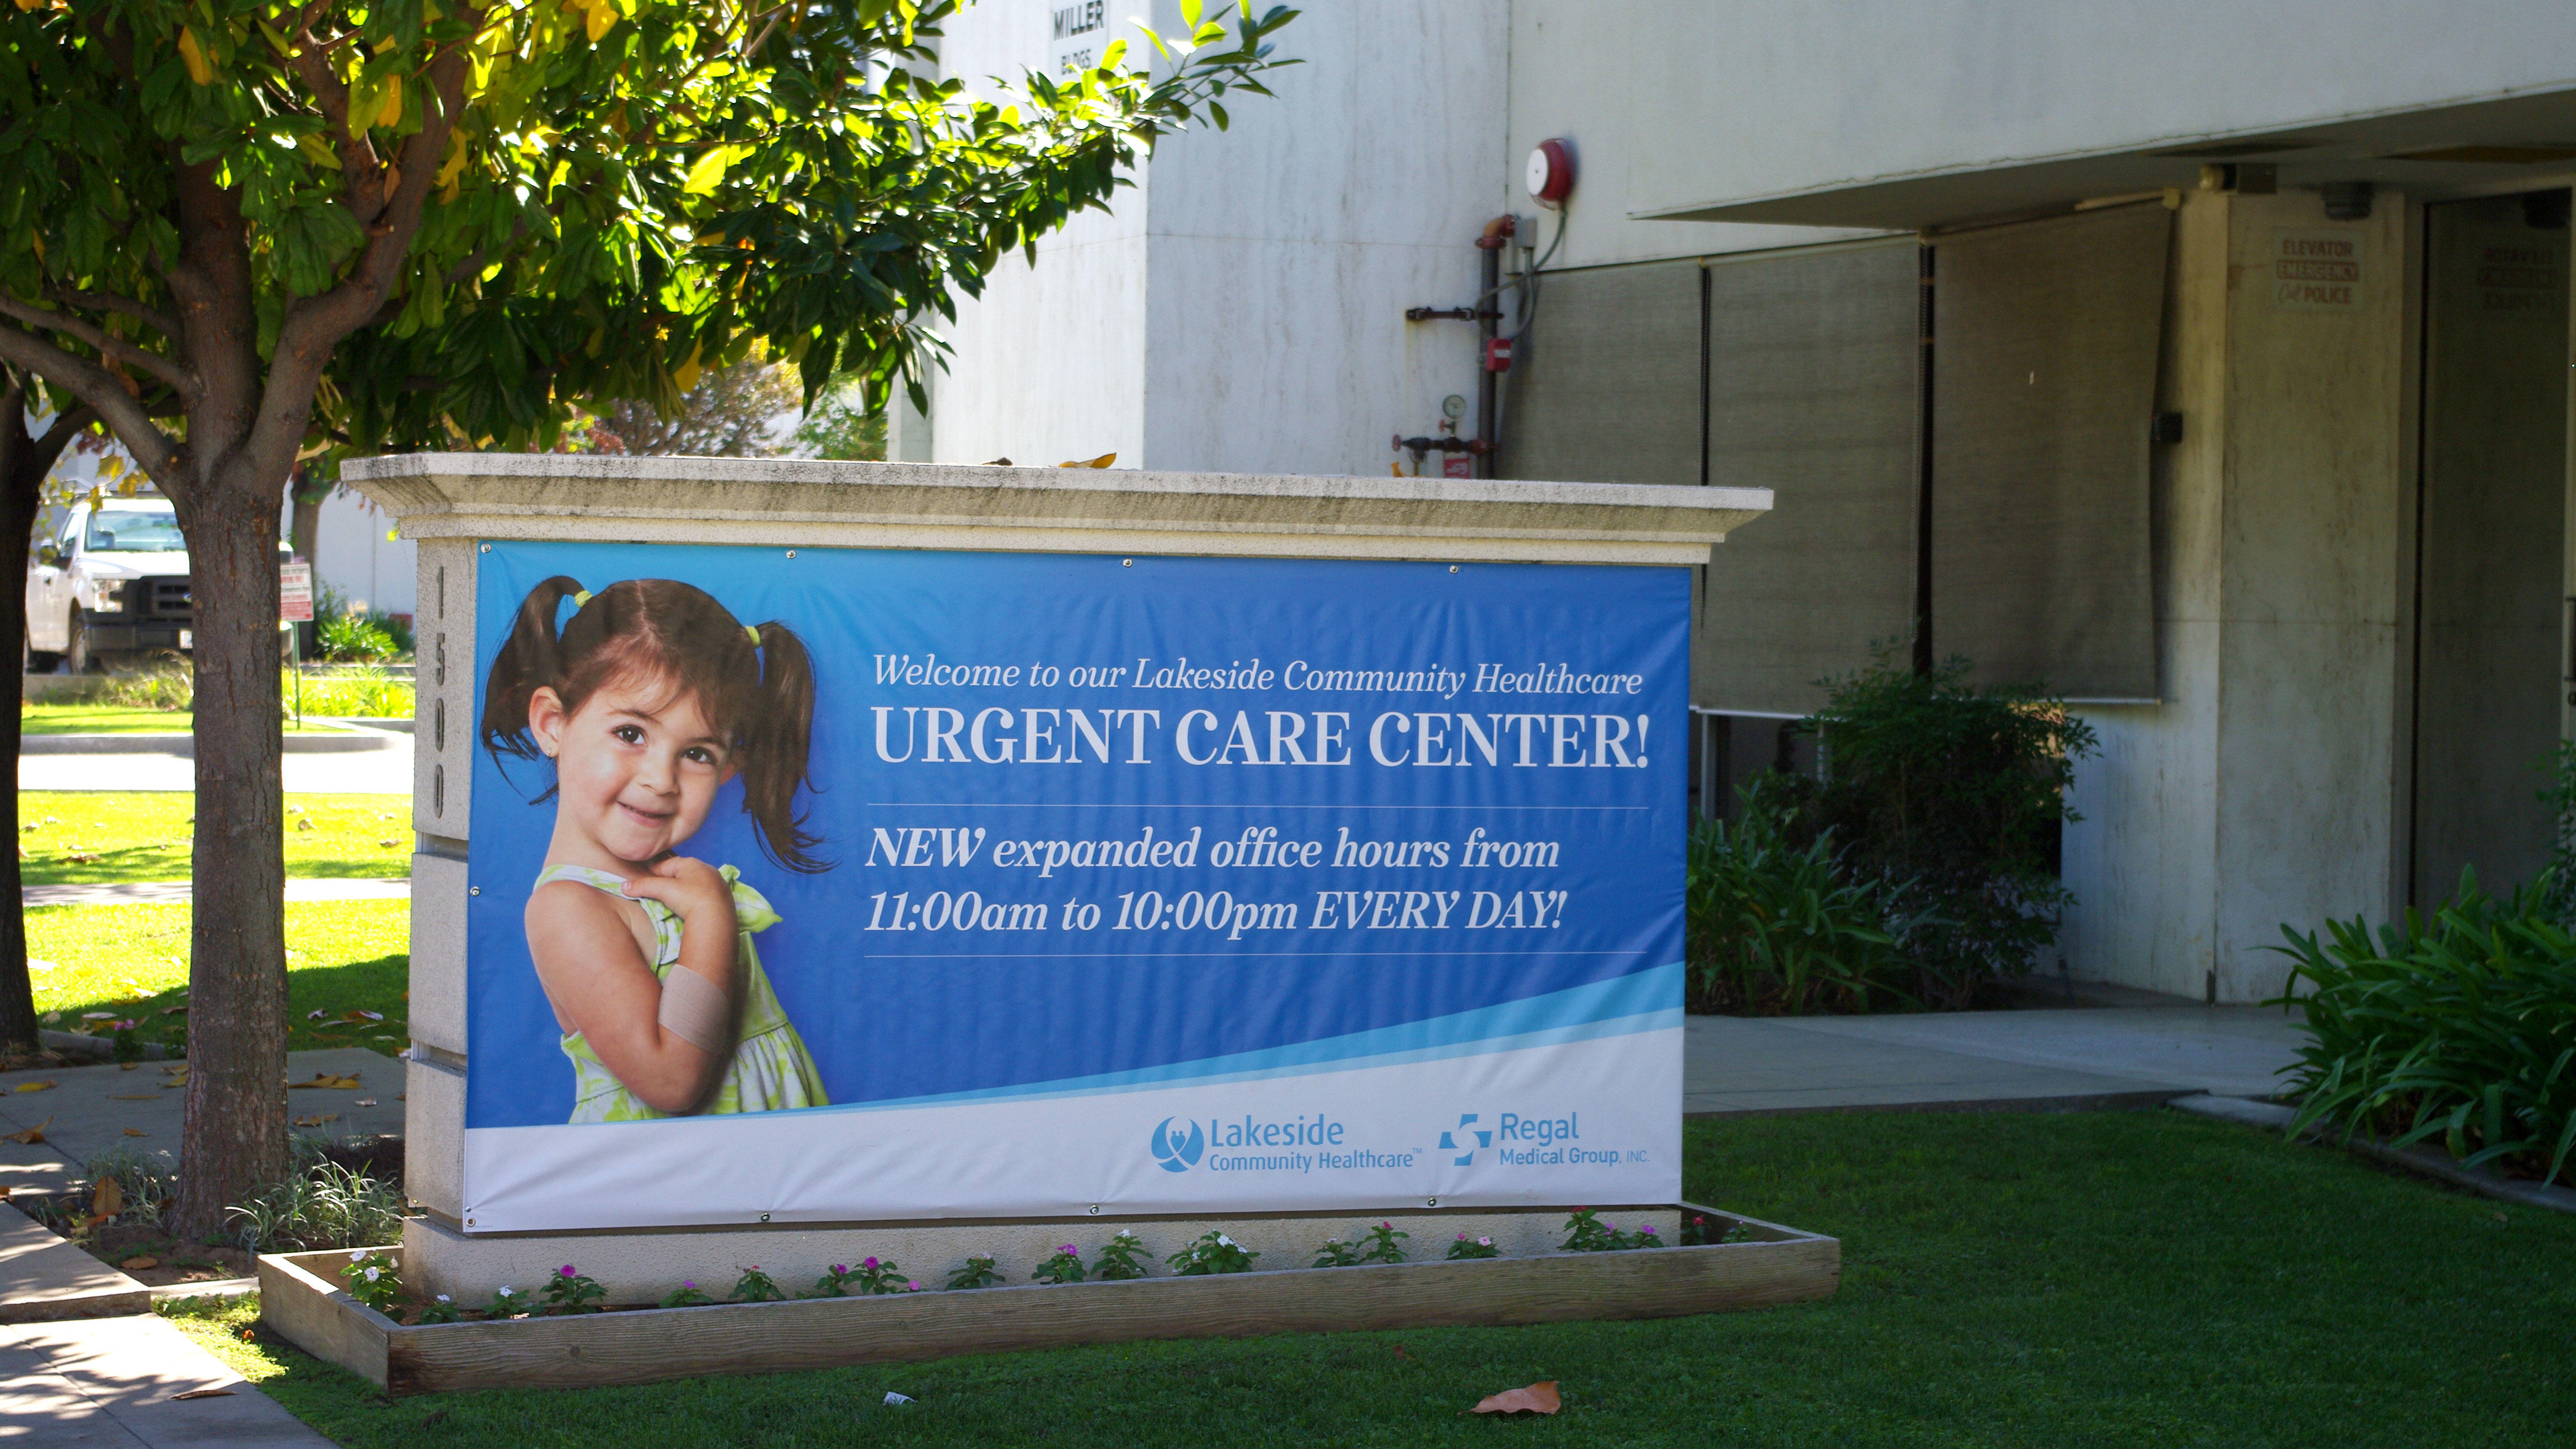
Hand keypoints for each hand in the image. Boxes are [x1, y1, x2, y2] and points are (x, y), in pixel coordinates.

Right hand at [621, 855, 736, 931]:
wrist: (717, 918)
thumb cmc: (689, 899)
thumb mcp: (663, 890)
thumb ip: (643, 886)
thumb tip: (623, 886)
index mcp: (691, 863)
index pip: (666, 865)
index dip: (653, 873)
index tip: (644, 881)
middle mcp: (706, 869)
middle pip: (681, 873)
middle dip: (670, 881)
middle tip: (660, 893)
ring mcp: (717, 883)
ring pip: (694, 883)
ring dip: (685, 889)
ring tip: (677, 901)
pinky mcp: (724, 897)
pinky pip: (706, 894)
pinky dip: (697, 898)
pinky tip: (693, 906)